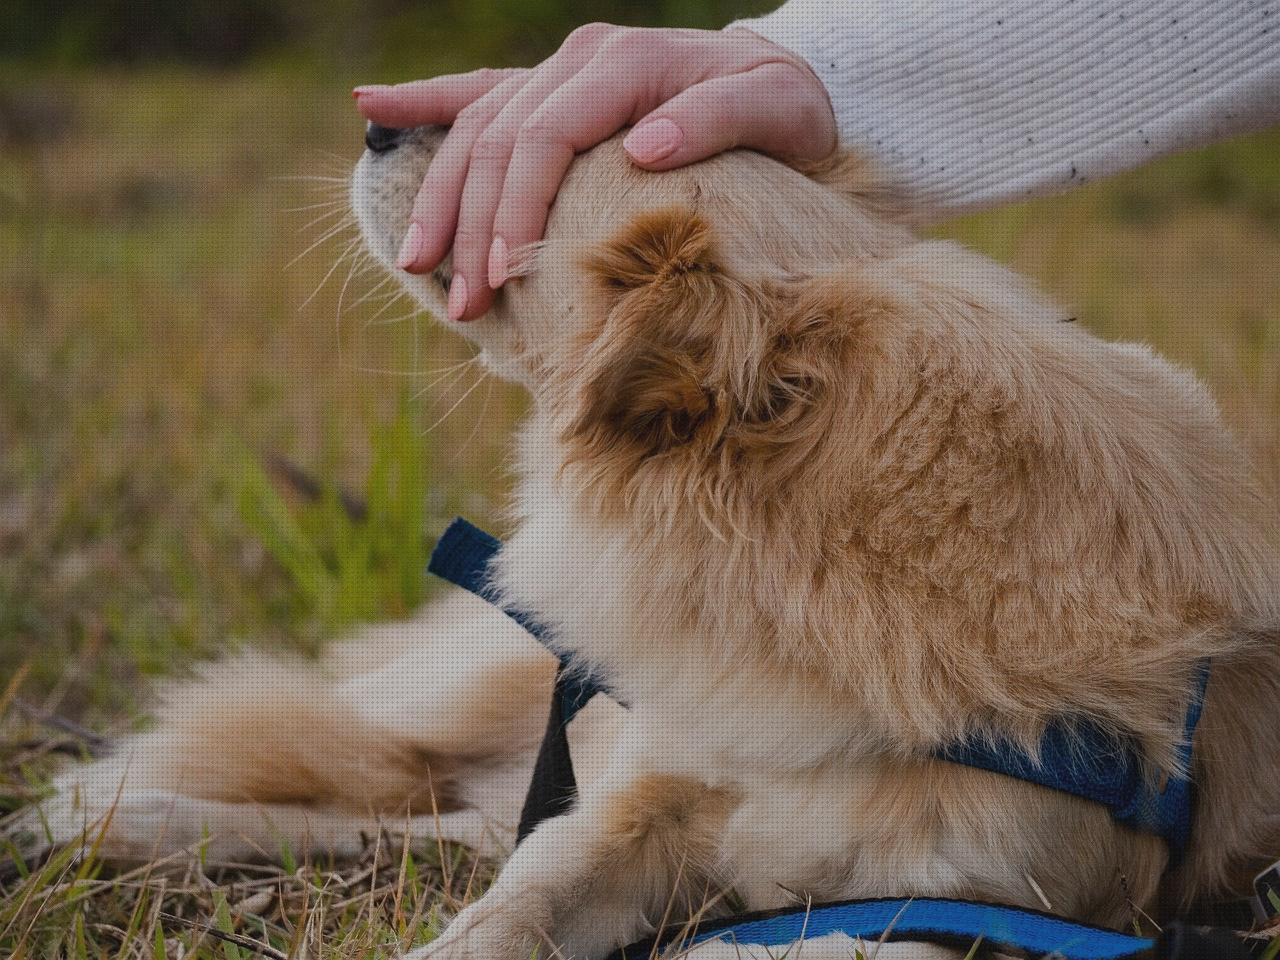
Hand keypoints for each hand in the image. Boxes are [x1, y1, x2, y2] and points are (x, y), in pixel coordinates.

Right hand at [353, 23, 836, 320]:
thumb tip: (645, 146)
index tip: (500, 278)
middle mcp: (580, 60)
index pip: (545, 136)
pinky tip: (371, 109)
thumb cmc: (785, 108)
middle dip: (471, 224)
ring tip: (414, 263)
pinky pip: (476, 92)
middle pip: (499, 140)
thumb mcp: (777, 110)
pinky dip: (423, 102)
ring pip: (476, 127)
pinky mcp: (552, 86)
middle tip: (463, 304)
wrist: (782, 78)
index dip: (514, 209)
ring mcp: (559, 70)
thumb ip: (719, 119)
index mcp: (625, 63)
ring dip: (441, 197)